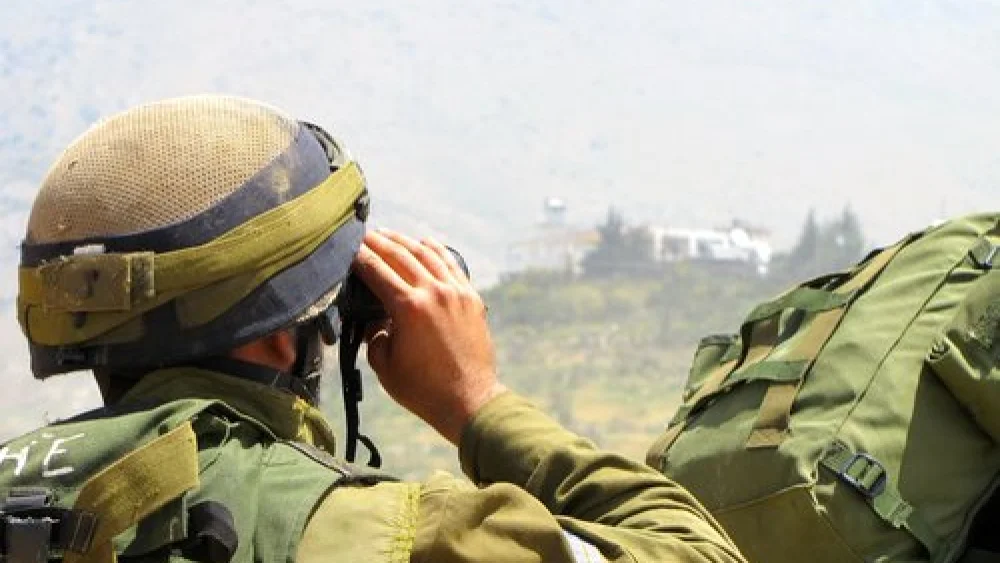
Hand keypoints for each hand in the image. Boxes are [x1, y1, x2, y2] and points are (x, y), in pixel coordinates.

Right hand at [352, 229, 505, 444]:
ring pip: (427, 254)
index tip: (346, 248)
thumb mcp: (384, 365)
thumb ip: (374, 335)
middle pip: (400, 255)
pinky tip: (426, 242)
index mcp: (408, 308)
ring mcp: (456, 293)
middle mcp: (433, 292)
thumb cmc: (423, 389)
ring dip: (405, 241)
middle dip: (379, 242)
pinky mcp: (472, 298)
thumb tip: (375, 319)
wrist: (469, 401)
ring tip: (389, 235)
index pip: (376, 270)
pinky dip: (437, 250)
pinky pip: (451, 265)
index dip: (358, 257)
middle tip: (364, 235)